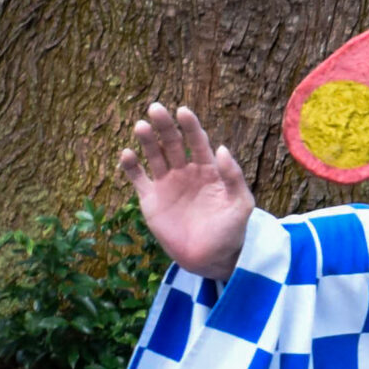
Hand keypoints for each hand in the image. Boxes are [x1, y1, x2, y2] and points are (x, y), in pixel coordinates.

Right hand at [119, 102, 254, 283]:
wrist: (211, 259)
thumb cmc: (230, 231)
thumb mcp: (241, 205)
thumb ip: (234, 178)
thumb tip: (222, 148)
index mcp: (209, 170)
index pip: (198, 142)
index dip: (191, 126)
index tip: (183, 112)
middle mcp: (186, 172)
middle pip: (173, 143)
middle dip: (165, 126)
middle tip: (156, 109)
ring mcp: (167, 184)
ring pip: (155, 155)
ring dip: (147, 140)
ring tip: (141, 126)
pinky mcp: (151, 199)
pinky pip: (138, 178)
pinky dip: (131, 166)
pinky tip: (127, 154)